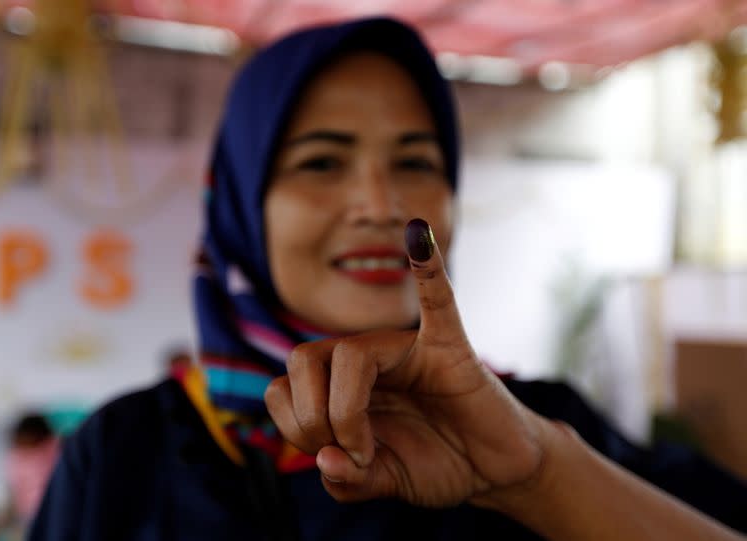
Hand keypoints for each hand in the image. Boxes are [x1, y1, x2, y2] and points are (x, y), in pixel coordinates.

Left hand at [265, 218, 546, 506]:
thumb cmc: (436, 463)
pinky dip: (428, 267)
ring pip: (349, 353)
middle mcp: (366, 359)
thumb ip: (349, 482)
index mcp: (341, 384)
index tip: (334, 460)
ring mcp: (406, 348)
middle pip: (303, 357)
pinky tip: (419, 235)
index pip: (284, 384)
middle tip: (347, 452)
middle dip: (312, 417)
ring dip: (345, 412)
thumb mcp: (382, 482)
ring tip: (370, 450)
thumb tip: (324, 462)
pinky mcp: (449, 347)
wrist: (493, 469)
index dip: (295, 425)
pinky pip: (438, 300)